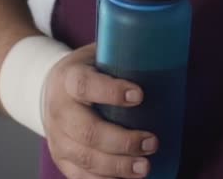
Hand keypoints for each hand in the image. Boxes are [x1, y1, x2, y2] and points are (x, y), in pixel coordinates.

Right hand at [43, 44, 157, 178]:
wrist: (50, 88)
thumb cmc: (89, 71)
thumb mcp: (101, 55)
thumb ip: (127, 56)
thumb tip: (173, 55)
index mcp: (70, 78)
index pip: (85, 85)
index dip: (111, 91)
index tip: (140, 95)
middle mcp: (59, 110)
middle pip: (87, 131)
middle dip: (122, 141)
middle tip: (152, 143)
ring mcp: (58, 137)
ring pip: (85, 158)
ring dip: (117, 167)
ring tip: (144, 167)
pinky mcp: (61, 158)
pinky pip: (79, 176)